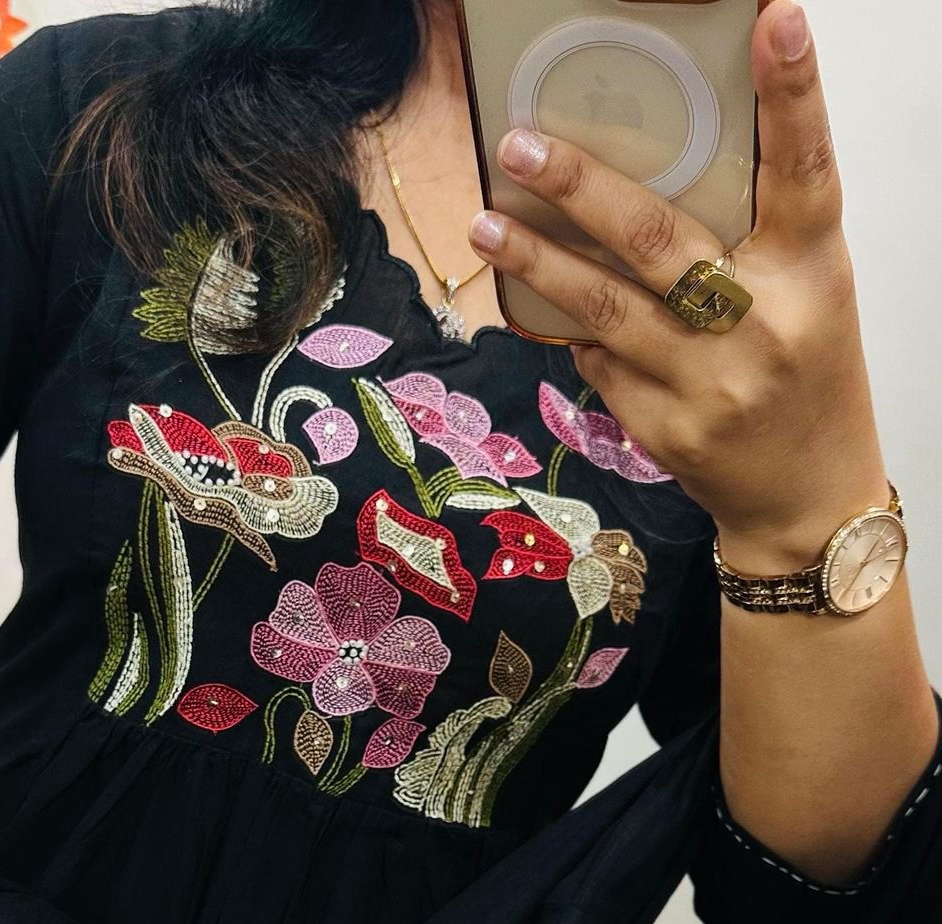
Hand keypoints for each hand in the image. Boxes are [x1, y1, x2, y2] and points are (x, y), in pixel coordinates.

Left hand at [468, 0, 888, 571]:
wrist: (807, 499)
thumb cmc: (807, 376)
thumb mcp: (809, 293)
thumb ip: (753, 239)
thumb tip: (655, 167)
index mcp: (815, 274)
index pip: (807, 169)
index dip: (794, 93)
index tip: (776, 18)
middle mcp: (763, 326)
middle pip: (662, 241)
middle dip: (582, 188)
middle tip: (522, 144)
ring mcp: (710, 385)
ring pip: (605, 309)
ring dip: (538, 261)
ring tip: (485, 225)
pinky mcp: (666, 430)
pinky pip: (599, 364)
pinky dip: (574, 332)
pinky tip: (547, 308)